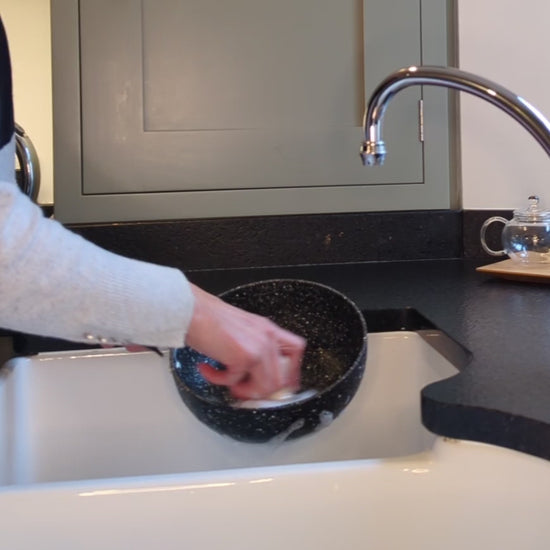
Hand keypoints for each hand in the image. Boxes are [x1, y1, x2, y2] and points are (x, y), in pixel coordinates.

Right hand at [185, 284, 305, 399]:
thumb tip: (252, 375)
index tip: (282, 385)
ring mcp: (258, 347)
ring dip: (243, 390)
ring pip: (265, 386)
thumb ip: (252, 348)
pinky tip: (207, 369)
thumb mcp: (241, 330)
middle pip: (281, 378)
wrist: (192, 310)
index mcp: (268, 329)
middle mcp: (267, 337)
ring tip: (226, 381)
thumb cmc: (209, 318)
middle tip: (241, 389)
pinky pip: (236, 382)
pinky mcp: (244, 357)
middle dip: (260, 391)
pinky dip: (218, 380)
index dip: (291, 372)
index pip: (296, 350)